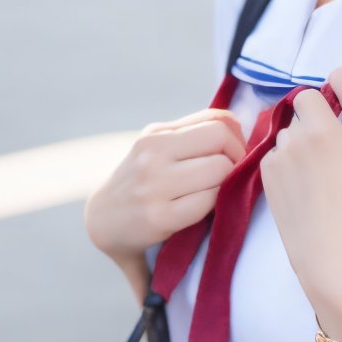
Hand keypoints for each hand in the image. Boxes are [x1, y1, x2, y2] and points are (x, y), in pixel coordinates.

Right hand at [84, 106, 246, 265]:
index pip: (217, 120)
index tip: (234, 157)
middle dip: (237, 160)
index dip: (237, 139)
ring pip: (220, 169)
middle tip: (231, 178)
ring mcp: (154, 183)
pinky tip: (206, 212)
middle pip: (221, 140)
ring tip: (218, 194)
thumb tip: (239, 126)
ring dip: (228, 184)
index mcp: (156, 133)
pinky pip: (209, 200)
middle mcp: (152, 152)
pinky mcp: (160, 216)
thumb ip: (193, 134)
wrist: (102, 221)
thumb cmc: (140, 184)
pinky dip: (216, 205)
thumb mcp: (157, 149)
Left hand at [258, 65, 341, 308]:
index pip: (333, 81)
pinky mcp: (267, 173)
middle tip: (335, 156)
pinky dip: (287, 165)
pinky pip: (276, 154)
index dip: (339, 94)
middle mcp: (308, 133)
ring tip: (319, 179)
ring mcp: (283, 153)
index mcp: (338, 126)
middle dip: (316, 121)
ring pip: (289, 132)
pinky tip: (302, 190)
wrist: (332, 255)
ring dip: (301, 144)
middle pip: (305, 106)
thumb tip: (336, 76)